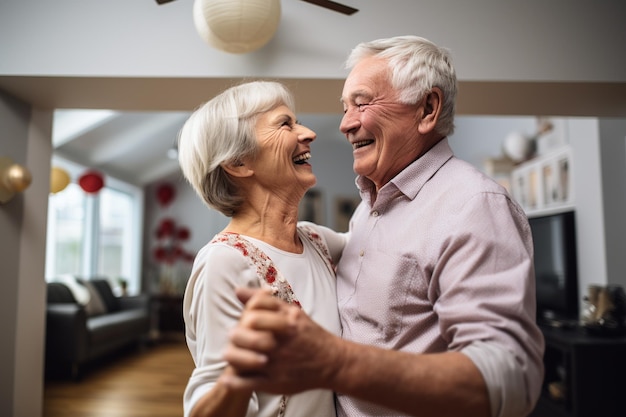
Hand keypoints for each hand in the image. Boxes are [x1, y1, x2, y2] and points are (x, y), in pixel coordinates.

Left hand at [222, 287, 340, 394]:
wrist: (331, 362)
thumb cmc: (308, 335)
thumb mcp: (291, 312)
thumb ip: (265, 301)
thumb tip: (237, 290)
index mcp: (286, 323)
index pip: (255, 313)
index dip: (246, 315)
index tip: (245, 319)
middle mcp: (281, 343)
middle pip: (247, 335)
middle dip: (236, 335)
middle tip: (234, 336)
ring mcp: (277, 364)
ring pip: (244, 360)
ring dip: (232, 356)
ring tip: (230, 354)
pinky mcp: (275, 384)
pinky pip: (248, 384)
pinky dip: (234, 382)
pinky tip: (227, 378)